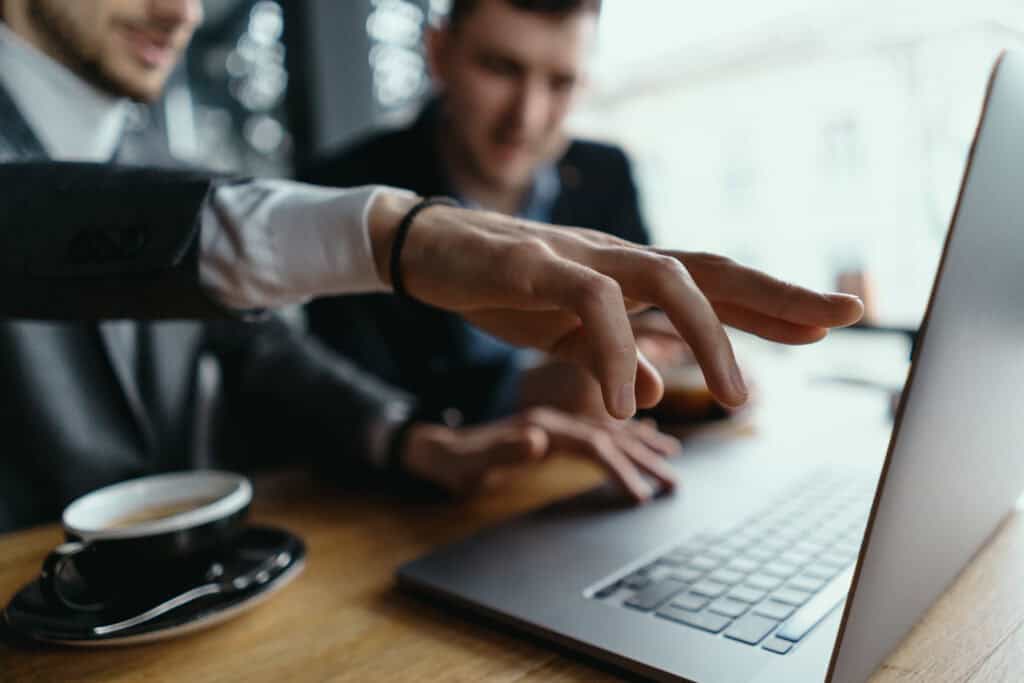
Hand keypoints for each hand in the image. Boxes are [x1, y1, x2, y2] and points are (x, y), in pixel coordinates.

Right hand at [369, 192, 863, 419]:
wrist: (428, 250)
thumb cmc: (501, 287)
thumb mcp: (564, 337)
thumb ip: (611, 359)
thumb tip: (658, 389)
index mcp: (628, 276)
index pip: (715, 283)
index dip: (774, 301)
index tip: (831, 321)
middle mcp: (618, 258)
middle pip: (713, 268)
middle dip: (779, 295)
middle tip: (839, 321)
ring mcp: (581, 256)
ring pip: (667, 279)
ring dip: (708, 339)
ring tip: (733, 400)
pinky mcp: (536, 263)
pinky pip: (590, 304)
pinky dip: (616, 353)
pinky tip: (627, 404)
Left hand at [400, 408, 680, 501]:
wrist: (435, 449)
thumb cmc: (453, 462)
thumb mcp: (469, 462)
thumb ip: (502, 449)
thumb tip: (539, 438)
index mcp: (541, 424)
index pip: (592, 442)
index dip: (620, 467)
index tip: (641, 495)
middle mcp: (554, 419)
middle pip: (610, 434)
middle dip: (644, 458)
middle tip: (674, 483)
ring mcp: (557, 423)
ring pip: (610, 431)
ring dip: (642, 445)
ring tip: (673, 459)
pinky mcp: (556, 429)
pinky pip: (600, 428)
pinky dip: (626, 433)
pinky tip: (647, 435)